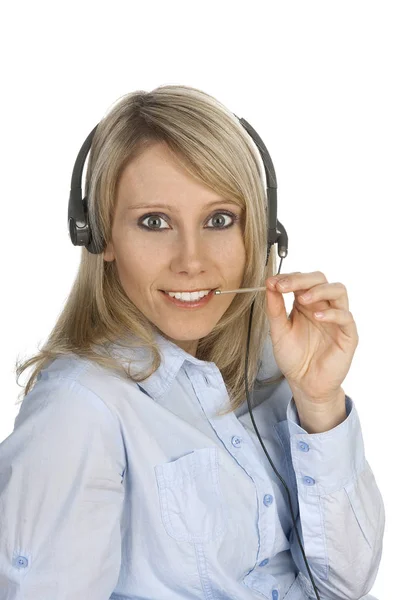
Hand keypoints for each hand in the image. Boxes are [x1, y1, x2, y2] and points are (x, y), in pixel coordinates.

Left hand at [264, 271, 358, 404]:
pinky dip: (332, 313)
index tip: (272, 282)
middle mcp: (322, 306)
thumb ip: (274, 309)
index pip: (302, 280)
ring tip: (301, 298)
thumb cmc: (293, 357)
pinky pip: (345, 317)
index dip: (288, 277)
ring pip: (338, 290)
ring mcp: (336, 319)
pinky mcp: (348, 335)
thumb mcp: (278, 331)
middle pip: (320, 279)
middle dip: (301, 279)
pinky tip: (317, 317)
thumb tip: (269, 284)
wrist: (304, 384)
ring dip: (319, 290)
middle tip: (283, 286)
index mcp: (305, 303)